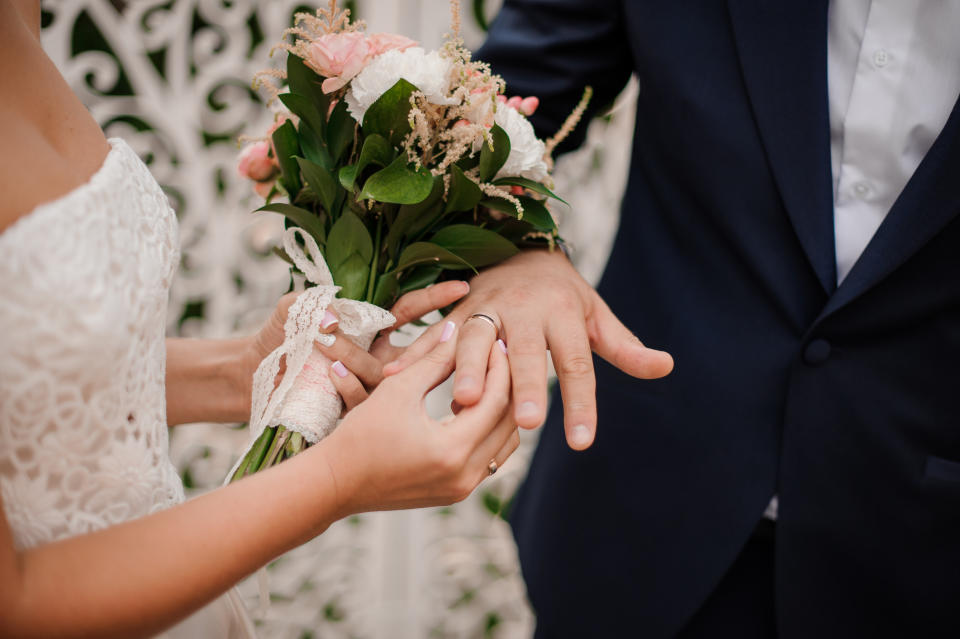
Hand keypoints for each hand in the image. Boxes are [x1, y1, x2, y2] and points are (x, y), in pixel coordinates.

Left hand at [244, 280, 470, 409]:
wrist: (248, 377)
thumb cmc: (276, 339)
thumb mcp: (293, 309)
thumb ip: (313, 299)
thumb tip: (338, 304)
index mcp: (374, 330)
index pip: (411, 310)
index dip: (436, 298)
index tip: (463, 288)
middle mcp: (378, 359)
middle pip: (414, 349)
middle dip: (427, 340)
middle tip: (437, 330)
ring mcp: (367, 387)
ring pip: (381, 375)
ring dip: (355, 355)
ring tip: (327, 338)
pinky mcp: (350, 412)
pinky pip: (359, 401)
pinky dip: (346, 385)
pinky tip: (330, 371)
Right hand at [319, 321, 518, 513]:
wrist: (337, 483)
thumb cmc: (360, 435)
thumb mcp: (398, 389)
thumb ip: (434, 360)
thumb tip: (456, 329)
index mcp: (451, 450)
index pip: (495, 400)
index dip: (499, 367)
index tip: (497, 341)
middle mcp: (464, 475)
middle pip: (507, 422)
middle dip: (508, 385)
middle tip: (502, 355)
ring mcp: (462, 489)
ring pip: (504, 443)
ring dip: (503, 410)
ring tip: (493, 378)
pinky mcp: (456, 493)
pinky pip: (489, 458)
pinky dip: (490, 431)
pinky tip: (477, 406)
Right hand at [383, 250, 673, 450]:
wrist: (523, 249)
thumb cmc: (564, 295)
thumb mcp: (596, 315)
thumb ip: (624, 346)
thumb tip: (667, 366)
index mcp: (563, 314)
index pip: (577, 363)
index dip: (580, 402)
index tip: (581, 442)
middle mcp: (524, 309)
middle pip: (525, 351)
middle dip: (523, 386)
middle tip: (525, 423)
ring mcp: (488, 306)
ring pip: (476, 338)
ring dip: (466, 369)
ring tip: (461, 401)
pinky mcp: (458, 308)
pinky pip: (435, 332)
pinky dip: (416, 354)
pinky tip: (394, 376)